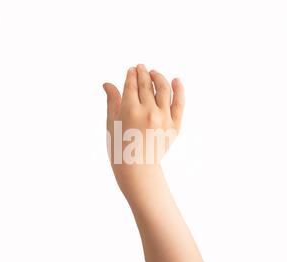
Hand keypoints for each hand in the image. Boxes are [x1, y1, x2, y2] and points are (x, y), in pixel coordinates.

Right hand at [103, 64, 184, 190]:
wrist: (137, 169)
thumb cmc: (120, 146)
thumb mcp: (112, 123)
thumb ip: (112, 101)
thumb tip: (107, 83)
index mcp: (130, 110)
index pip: (132, 84)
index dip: (131, 74)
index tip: (132, 69)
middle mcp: (148, 112)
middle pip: (146, 85)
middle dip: (143, 73)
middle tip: (141, 67)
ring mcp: (164, 118)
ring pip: (163, 89)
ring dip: (158, 77)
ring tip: (154, 73)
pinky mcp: (175, 126)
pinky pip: (179, 103)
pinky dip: (179, 90)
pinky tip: (176, 80)